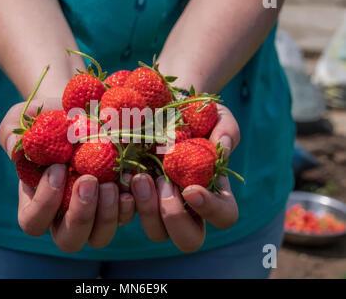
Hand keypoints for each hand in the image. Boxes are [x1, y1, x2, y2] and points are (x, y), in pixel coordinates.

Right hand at [0, 100, 135, 251]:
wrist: (83, 110)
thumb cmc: (49, 117)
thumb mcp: (23, 118)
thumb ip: (11, 132)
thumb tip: (15, 148)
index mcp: (38, 200)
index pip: (33, 221)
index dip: (45, 203)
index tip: (58, 168)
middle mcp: (66, 213)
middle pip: (69, 240)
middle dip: (79, 216)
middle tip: (88, 181)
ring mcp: (95, 212)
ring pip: (99, 236)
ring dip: (106, 215)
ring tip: (111, 184)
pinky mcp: (118, 202)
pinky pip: (125, 217)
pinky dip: (129, 204)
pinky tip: (132, 181)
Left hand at [130, 104, 239, 251]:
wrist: (163, 107)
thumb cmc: (196, 115)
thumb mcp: (218, 115)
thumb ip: (227, 130)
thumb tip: (222, 145)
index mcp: (214, 192)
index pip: (224, 216)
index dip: (211, 209)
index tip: (190, 188)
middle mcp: (188, 207)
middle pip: (189, 240)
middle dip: (175, 218)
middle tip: (163, 184)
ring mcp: (160, 205)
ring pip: (157, 233)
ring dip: (147, 210)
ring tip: (140, 177)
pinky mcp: (135, 197)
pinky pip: (128, 215)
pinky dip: (123, 202)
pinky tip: (120, 179)